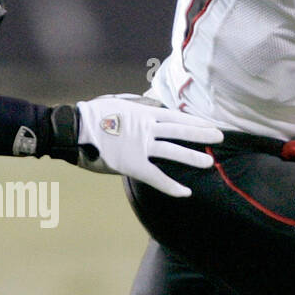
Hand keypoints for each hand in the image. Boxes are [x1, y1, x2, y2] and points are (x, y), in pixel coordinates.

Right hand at [73, 95, 221, 197]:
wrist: (73, 129)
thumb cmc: (90, 115)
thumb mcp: (116, 102)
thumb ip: (135, 104)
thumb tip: (148, 102)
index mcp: (142, 112)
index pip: (174, 116)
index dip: (193, 119)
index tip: (208, 122)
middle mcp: (146, 128)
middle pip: (179, 130)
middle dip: (202, 133)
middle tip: (220, 136)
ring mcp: (141, 146)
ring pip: (173, 151)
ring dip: (192, 157)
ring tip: (210, 162)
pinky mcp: (132, 164)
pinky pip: (156, 177)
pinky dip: (171, 185)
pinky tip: (186, 192)